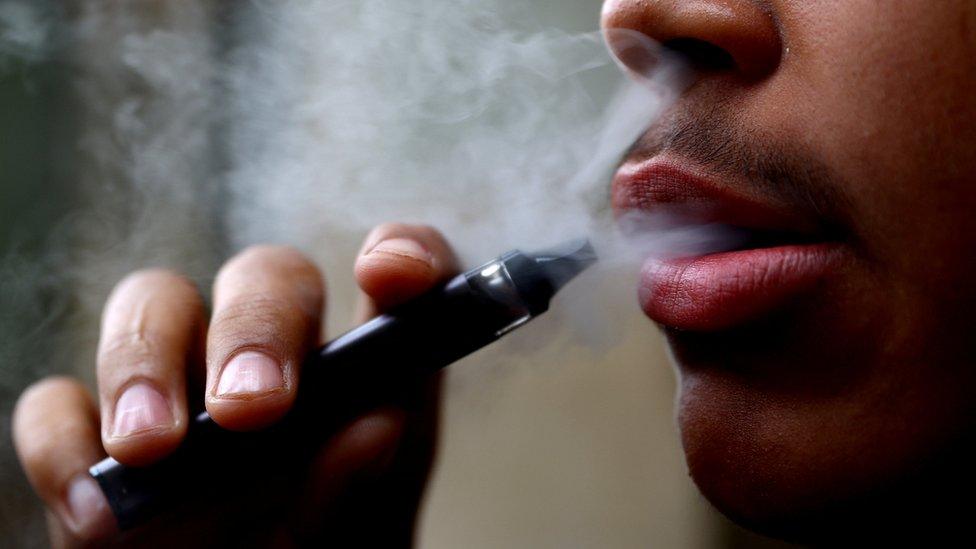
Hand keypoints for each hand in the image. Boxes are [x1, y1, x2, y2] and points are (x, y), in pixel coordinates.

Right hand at [12, 223, 458, 547]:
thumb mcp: (359, 537)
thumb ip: (363, 485)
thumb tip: (373, 425)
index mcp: (360, 373)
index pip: (397, 275)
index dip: (403, 252)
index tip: (386, 272)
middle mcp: (273, 358)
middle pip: (264, 276)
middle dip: (254, 324)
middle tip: (252, 408)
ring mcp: (179, 386)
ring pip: (153, 302)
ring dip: (145, 361)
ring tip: (154, 449)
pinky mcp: (93, 437)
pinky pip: (58, 404)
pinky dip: (64, 441)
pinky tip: (96, 502)